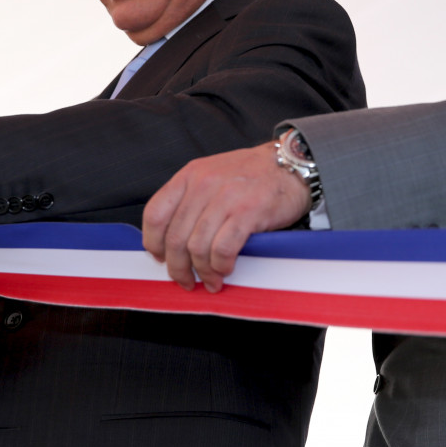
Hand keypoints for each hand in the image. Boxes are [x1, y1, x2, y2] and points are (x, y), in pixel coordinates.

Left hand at [143, 142, 309, 292]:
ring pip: (197, 248)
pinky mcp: (247, 212)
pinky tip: (226, 269)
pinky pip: (222, 250)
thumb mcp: (213, 174)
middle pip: (175, 238)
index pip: (155, 214)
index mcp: (190, 175)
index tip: (161, 258)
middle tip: (186, 281)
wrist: (292, 165)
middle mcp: (203, 185)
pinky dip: (221, 266)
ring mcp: (225, 198)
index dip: (154, 243)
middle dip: (178, 268)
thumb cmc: (253, 174)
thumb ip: (192, 199)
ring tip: (212, 281)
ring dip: (203, 272)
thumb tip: (173, 239)